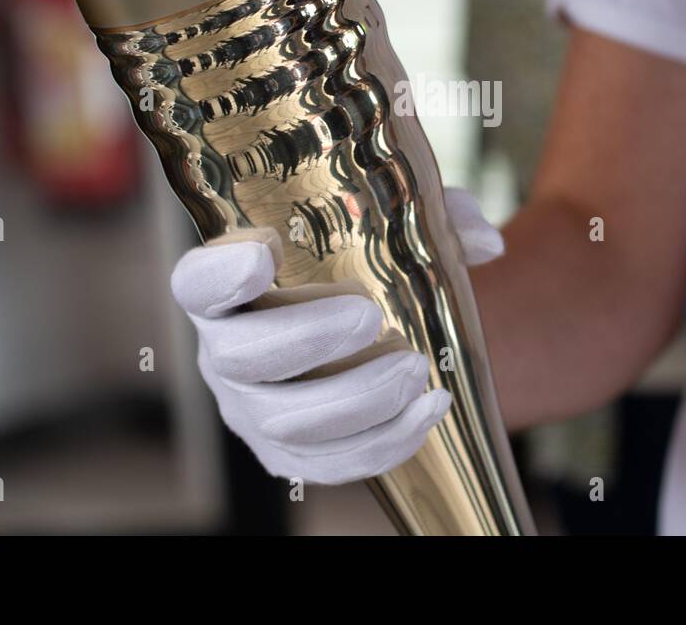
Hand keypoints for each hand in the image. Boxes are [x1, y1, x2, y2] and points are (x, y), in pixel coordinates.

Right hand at [170, 188, 503, 483]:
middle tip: (368, 316)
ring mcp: (253, 410)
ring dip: (356, 398)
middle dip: (304, 338)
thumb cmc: (359, 270)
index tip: (267, 249)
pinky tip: (432, 409)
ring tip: (415, 370)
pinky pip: (328, 464)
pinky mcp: (289, 455)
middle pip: (240, 357)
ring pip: (285, 421)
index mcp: (230, 288)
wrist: (363, 335)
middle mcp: (226, 351)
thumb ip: (435, 222)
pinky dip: (384, 443)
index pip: (199, 282)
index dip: (221, 273)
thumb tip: (486, 241)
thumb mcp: (388, 232)